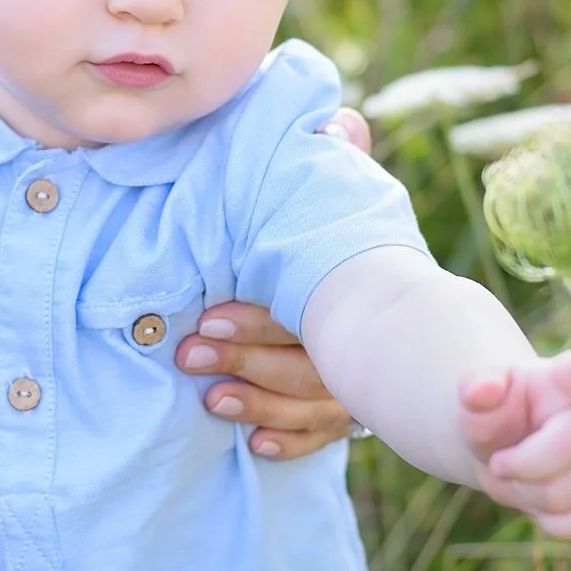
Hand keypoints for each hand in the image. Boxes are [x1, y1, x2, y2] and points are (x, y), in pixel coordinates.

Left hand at [173, 107, 372, 461]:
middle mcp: (358, 337)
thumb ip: (334, 162)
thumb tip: (341, 123)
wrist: (382, 286)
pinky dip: (292, 443)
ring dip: (259, 403)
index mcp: (352, 285)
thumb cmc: (334, 232)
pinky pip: (325, 439)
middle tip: (189, 353)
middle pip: (308, 362)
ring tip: (209, 400)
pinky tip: (257, 447)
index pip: (309, 309)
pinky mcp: (347, 412)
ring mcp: (355, 380)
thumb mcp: (333, 195)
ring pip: (312, 405)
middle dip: (246, 359)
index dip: (262, 318)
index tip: (210, 315)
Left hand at [461, 346, 570, 541]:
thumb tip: (482, 390)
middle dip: (520, 463)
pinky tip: (536, 497)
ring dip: (524, 493)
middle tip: (497, 461)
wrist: (504, 446)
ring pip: (563, 495)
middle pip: (566, 448)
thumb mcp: (477, 398)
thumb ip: (476, 390)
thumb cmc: (495, 414)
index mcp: (561, 380)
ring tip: (516, 474)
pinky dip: (547, 521)